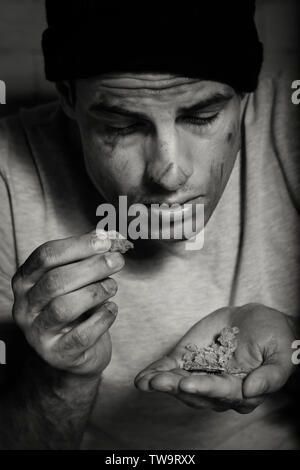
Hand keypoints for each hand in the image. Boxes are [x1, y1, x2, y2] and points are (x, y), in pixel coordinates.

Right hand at [12, 230, 124, 377]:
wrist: (75, 351)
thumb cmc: (76, 307)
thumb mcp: (77, 279)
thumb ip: (88, 256)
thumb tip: (109, 236)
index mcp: (25, 280)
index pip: (46, 255)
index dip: (78, 245)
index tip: (106, 241)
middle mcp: (25, 306)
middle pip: (56, 280)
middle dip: (92, 267)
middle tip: (117, 261)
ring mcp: (37, 332)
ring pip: (64, 307)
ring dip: (96, 292)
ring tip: (112, 286)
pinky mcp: (57, 354)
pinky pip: (82, 335)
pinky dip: (103, 318)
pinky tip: (112, 308)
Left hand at [135, 304, 296, 412]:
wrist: (261, 322)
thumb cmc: (276, 340)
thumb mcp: (280, 357)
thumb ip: (269, 377)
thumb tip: (251, 390)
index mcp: (242, 390)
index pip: (221, 391)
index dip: (205, 388)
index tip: (188, 384)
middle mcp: (219, 388)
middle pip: (196, 392)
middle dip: (176, 387)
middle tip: (158, 383)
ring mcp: (203, 374)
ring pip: (180, 383)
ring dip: (162, 383)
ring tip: (146, 381)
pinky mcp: (190, 359)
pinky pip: (172, 369)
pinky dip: (156, 373)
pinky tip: (142, 379)